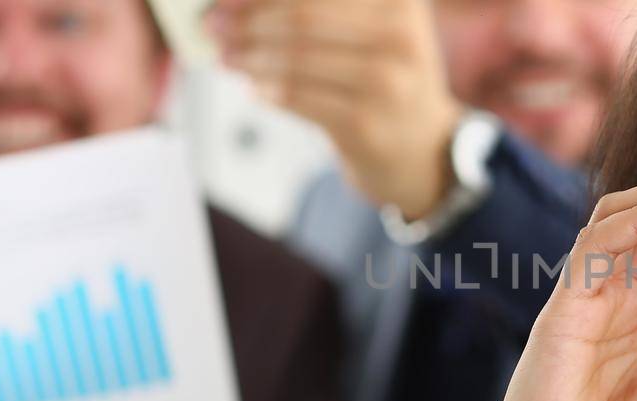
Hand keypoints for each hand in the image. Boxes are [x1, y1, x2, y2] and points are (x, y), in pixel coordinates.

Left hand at [206, 0, 463, 218]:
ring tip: (229, 55)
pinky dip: (267, 89)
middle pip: (302, 15)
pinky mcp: (366, 124)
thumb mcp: (375, 28)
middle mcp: (400, 35)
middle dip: (246, 19)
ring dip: (248, 55)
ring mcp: (387, 82)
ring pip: (294, 58)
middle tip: (213, 24)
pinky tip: (256, 86)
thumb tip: (238, 5)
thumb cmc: (385, 77)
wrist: (423, 148)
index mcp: (399, 1)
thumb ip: (320, 10)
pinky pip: (296, 97)